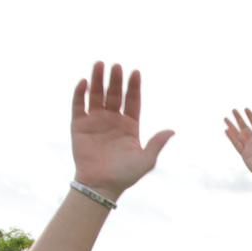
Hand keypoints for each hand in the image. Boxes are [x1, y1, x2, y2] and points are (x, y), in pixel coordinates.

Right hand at [70, 62, 174, 200]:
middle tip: (116, 66)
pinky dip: (80, 93)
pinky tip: (84, 82)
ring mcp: (96, 121)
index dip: (133, 87)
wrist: (101, 186)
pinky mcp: (79, 126)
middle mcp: (113, 120)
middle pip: (115, 94)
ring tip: (99, 64)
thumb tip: (172, 130)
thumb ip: (157, 144)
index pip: (132, 101)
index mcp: (130, 126)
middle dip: (115, 80)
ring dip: (98, 80)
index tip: (135, 72)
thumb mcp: (146, 160)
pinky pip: (79, 105)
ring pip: (97, 95)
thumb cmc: (125, 176)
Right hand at [223, 107, 251, 181]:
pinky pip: (236, 144)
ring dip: (232, 126)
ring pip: (238, 134)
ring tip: (225, 118)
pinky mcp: (244, 154)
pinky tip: (226, 130)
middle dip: (239, 119)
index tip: (246, 109)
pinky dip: (231, 137)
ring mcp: (249, 147)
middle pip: (245, 127)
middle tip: (233, 110)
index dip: (251, 116)